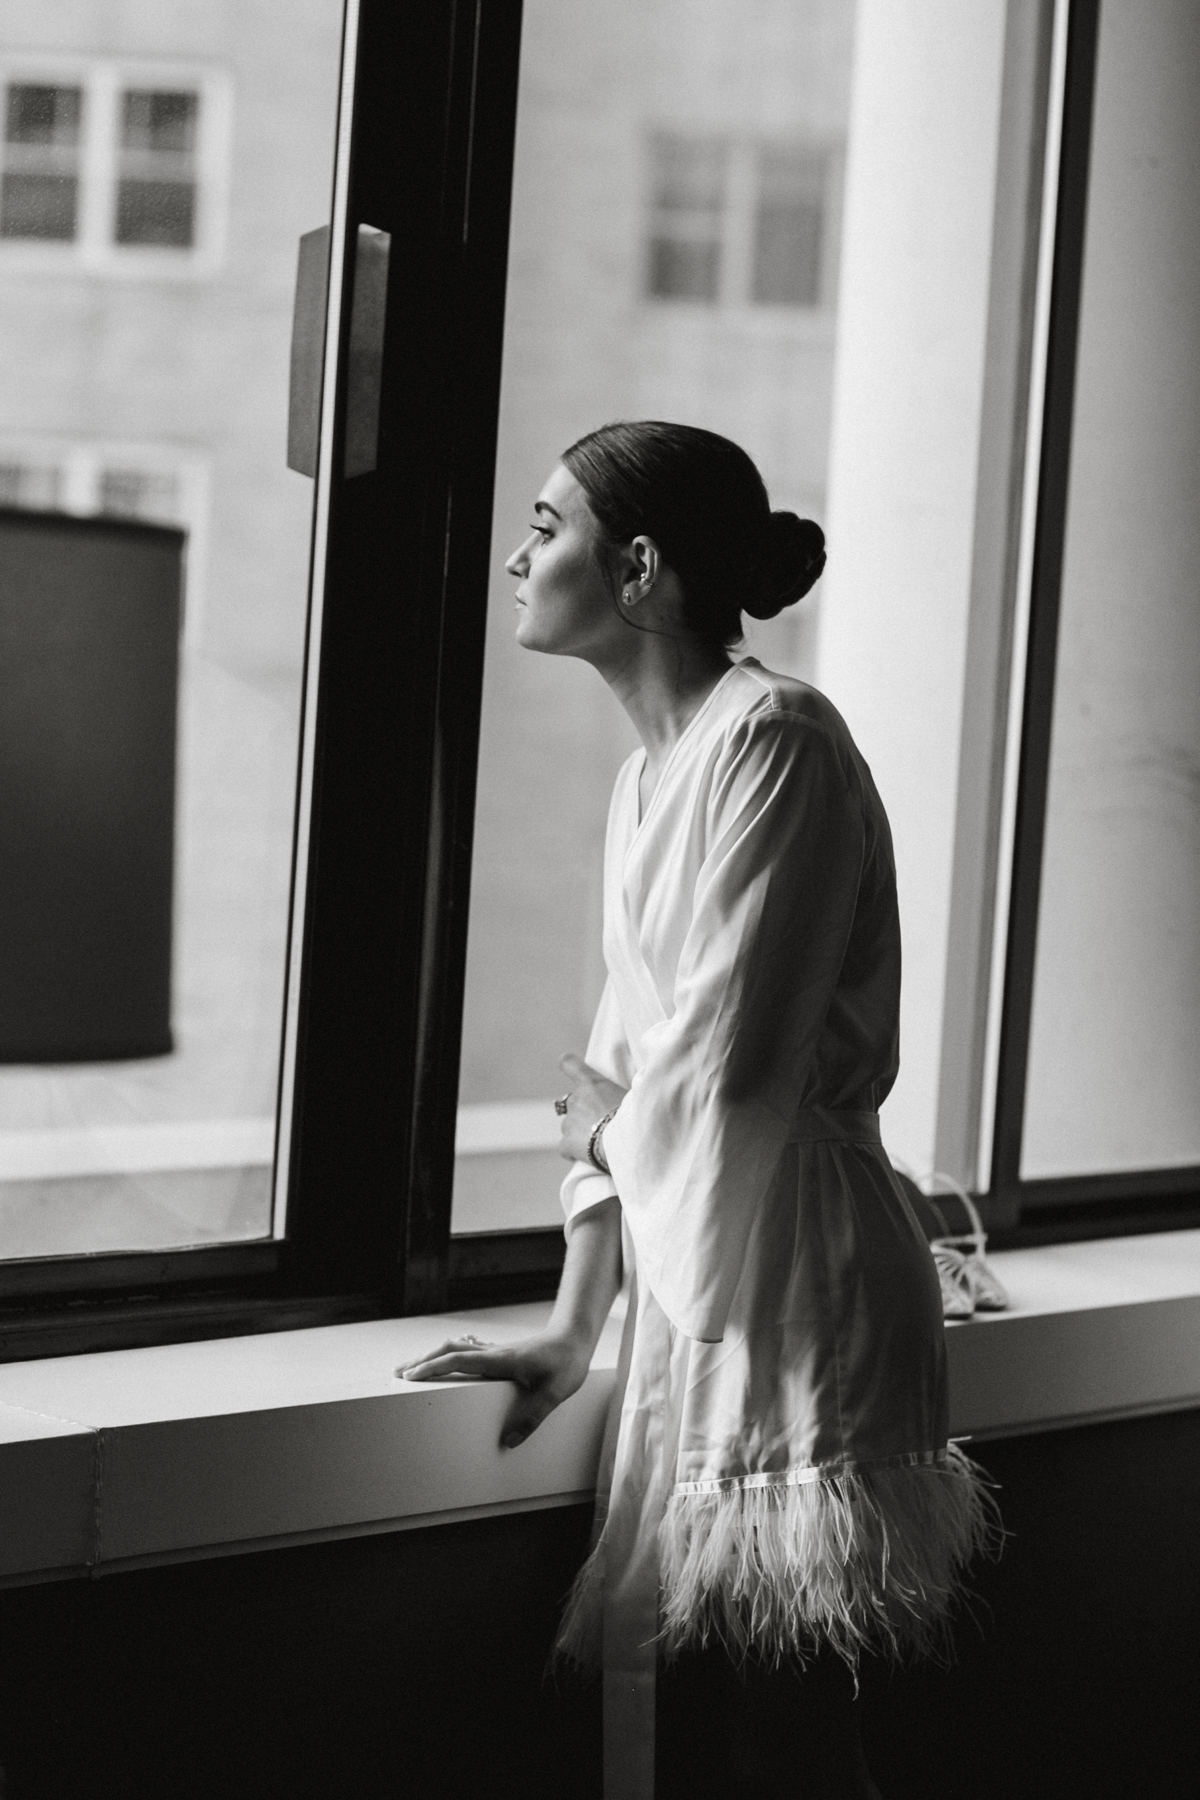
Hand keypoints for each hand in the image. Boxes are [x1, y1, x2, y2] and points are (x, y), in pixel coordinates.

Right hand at [395, 1331, 592, 1449]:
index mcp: (499, 1361)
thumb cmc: (566, 1363)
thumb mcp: (553, 1394)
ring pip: (456, 1347)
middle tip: (398, 1373)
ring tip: (415, 1366)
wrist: (575, 1337)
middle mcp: (493, 1353)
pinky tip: (451, 1353)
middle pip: (448, 1350)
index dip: (431, 1368)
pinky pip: (469, 1349)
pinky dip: (452, 1352)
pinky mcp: (503, 1352)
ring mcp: (496, 1351)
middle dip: (421, 1361)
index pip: (457, 1361)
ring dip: (433, 1355)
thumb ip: (531, 1418)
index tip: (409, 1376)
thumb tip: (508, 1441)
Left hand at [556, 1053, 627, 1164]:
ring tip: (599, 1142)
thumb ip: (624, 1090)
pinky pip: (566, 1147)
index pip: (569, 1064)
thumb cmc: (637, 1116)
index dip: (568, 1065)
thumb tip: (639, 1085)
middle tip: (602, 1122)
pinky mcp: (567, 1143)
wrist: (631, 1142)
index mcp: (592, 1083)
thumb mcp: (634, 1094)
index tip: (568, 1066)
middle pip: (573, 1102)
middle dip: (583, 1111)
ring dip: (580, 1132)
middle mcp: (576, 1099)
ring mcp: (569, 1121)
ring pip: (569, 1126)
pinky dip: (573, 1151)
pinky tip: (587, 1156)